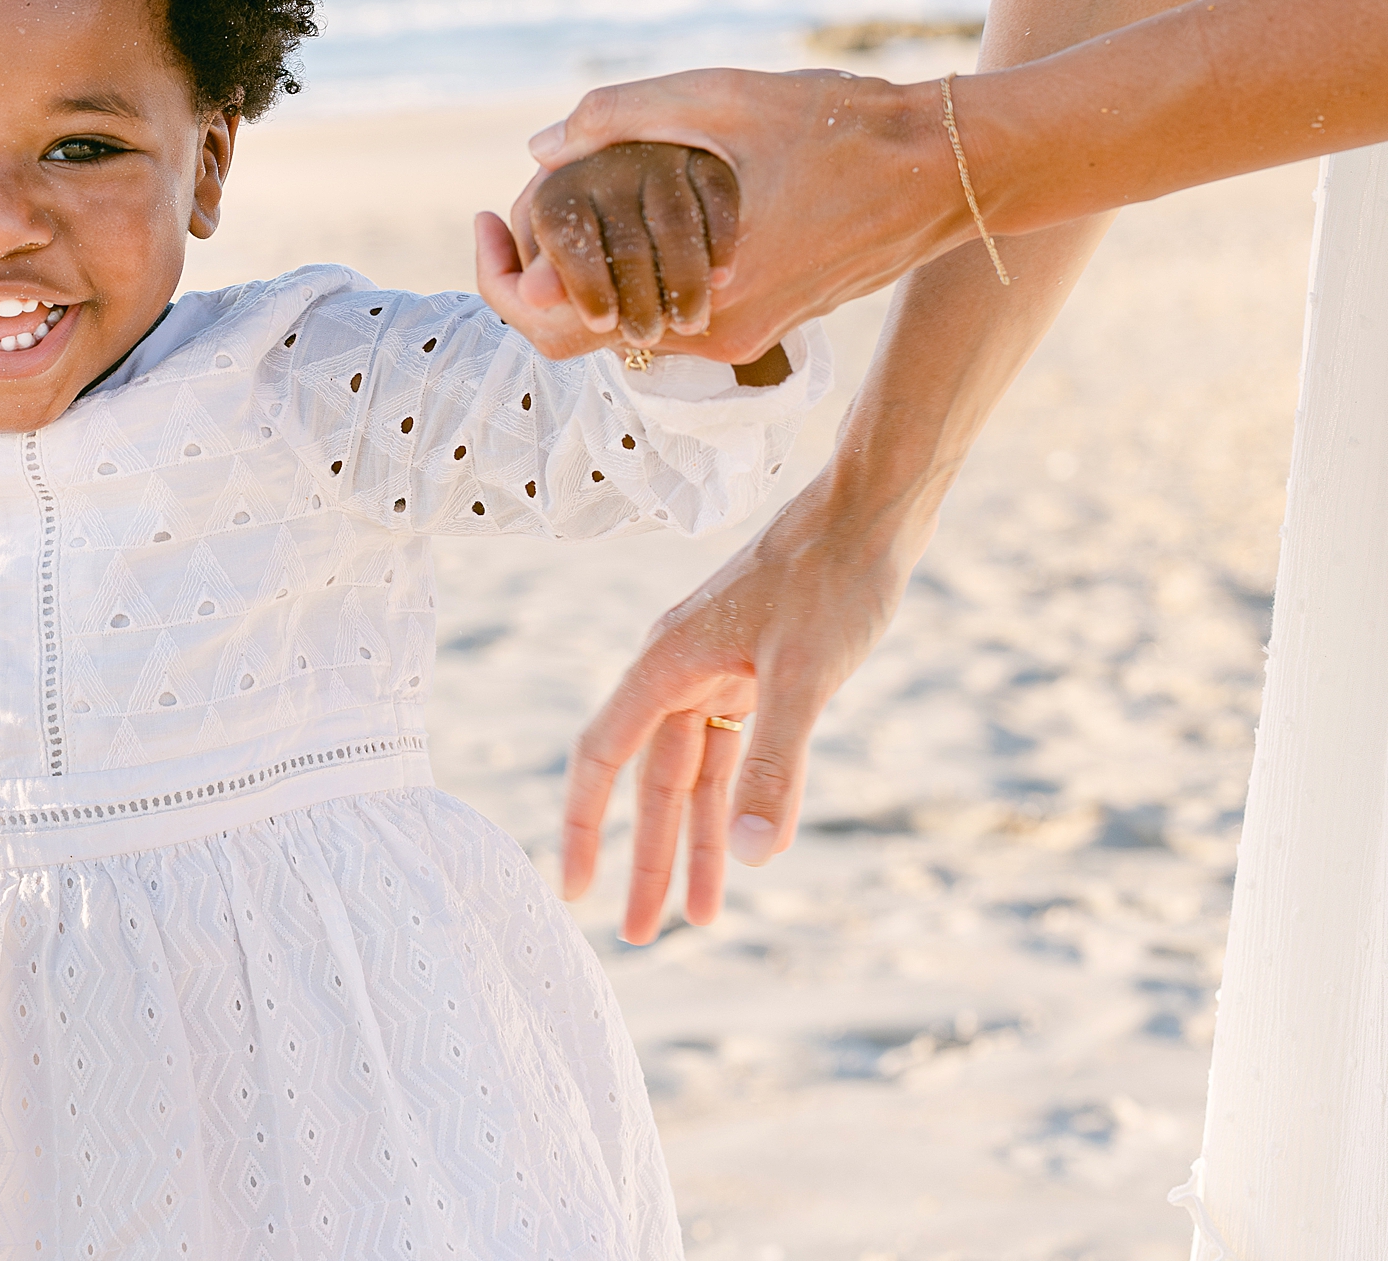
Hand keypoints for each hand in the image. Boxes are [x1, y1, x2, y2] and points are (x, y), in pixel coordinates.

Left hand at [531, 68, 973, 364]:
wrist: (956, 168)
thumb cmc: (848, 127)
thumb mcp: (727, 98)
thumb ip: (623, 114)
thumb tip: (539, 148)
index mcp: (698, 298)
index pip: (556, 324)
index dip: (499, 277)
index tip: (486, 219)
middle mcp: (715, 337)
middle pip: (581, 331)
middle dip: (536, 271)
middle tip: (517, 208)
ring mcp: (742, 339)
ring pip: (626, 321)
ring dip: (588, 271)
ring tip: (573, 198)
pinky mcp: (765, 325)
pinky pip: (671, 312)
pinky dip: (636, 272)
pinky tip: (633, 212)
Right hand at [558, 472, 927, 943]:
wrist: (873, 513)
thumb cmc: (830, 581)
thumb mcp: (803, 680)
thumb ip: (774, 768)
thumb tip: (751, 858)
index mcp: (665, 665)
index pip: (603, 758)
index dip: (583, 826)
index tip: (576, 890)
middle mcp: (680, 671)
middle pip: (653, 783)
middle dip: (648, 859)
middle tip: (641, 936)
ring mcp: (720, 672)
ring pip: (699, 775)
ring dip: (700, 841)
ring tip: (700, 917)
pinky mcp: (759, 672)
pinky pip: (738, 752)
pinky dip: (743, 799)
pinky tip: (752, 845)